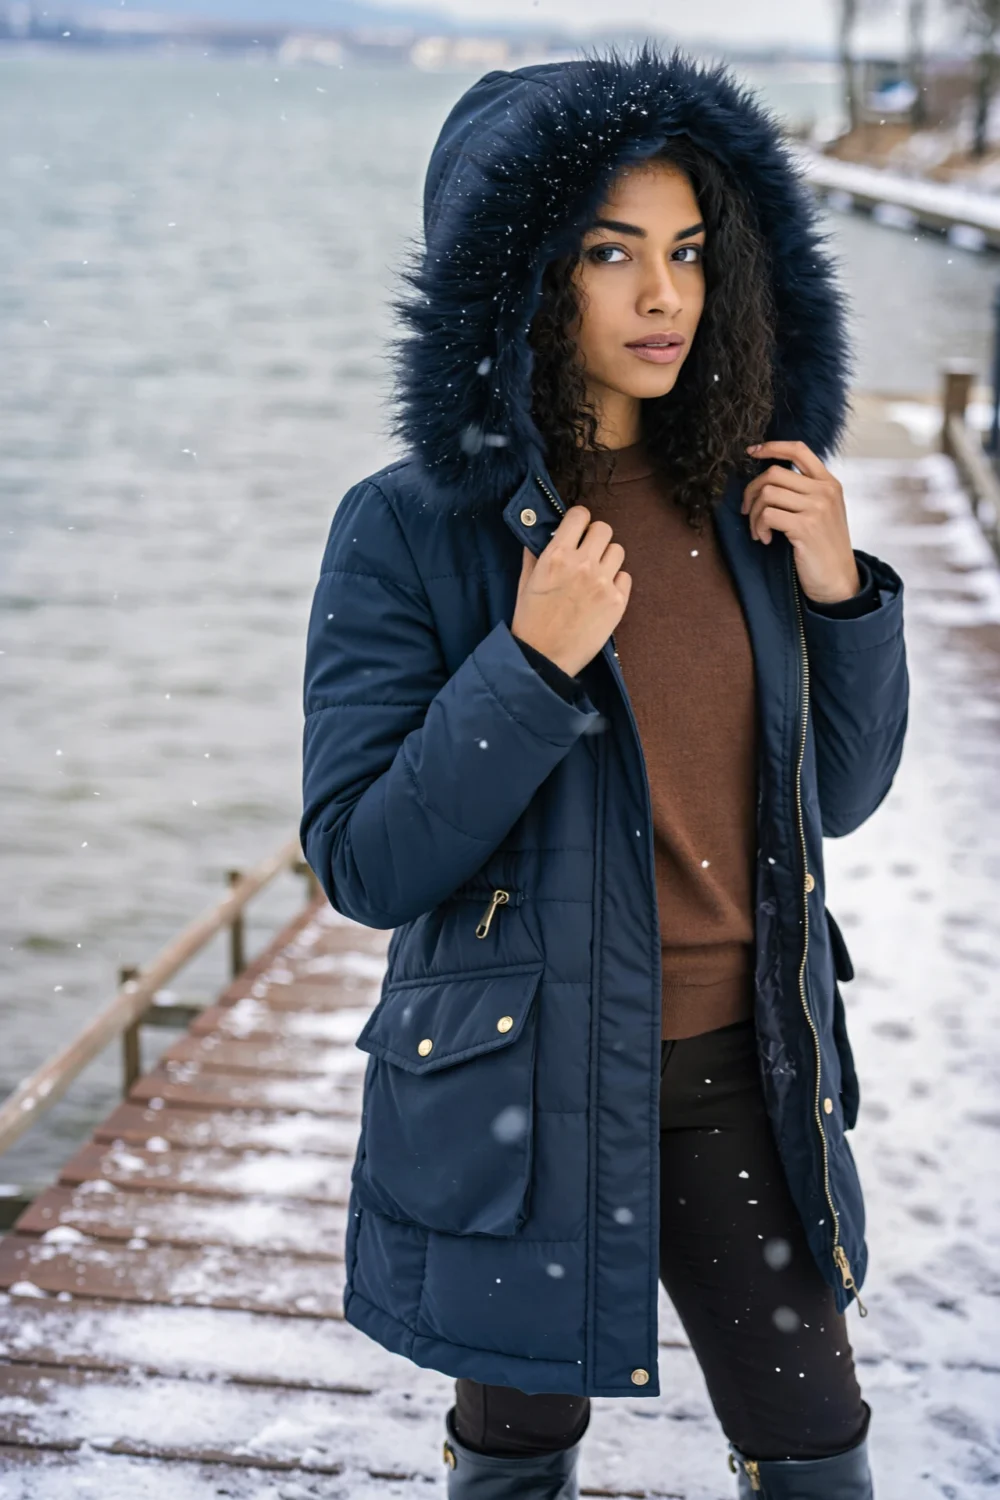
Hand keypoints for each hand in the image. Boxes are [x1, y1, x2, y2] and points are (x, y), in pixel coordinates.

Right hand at [511, 505, 631, 677]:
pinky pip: (626, 577)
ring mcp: (603, 583)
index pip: (580, 515)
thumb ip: (534, 555)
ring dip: (607, 558)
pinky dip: (616, 582)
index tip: (576, 530)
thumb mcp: (525, 583)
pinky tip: (602, 593)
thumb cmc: (530, 621)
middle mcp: (583, 565)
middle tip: (587, 552)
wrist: (544, 658)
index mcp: (557, 556)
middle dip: (595, 537)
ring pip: (618, 551)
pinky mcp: (617, 602)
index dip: (579, 520)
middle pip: (604, 529)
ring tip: (595, 574)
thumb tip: (540, 535)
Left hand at [741, 440, 861, 604]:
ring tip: (758, 531)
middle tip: (747, 511)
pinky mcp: (805, 526)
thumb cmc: (824, 548)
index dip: (772, 447)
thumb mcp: (823, 512)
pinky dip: (758, 527)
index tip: (752, 452)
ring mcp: (817, 507)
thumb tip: (768, 479)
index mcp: (829, 483)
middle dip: (751, 491)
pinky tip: (764, 540)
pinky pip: (767, 515)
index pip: (799, 450)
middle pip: (774, 473)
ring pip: (767, 493)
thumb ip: (804, 492)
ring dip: (753, 514)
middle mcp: (825, 491)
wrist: (839, 580)